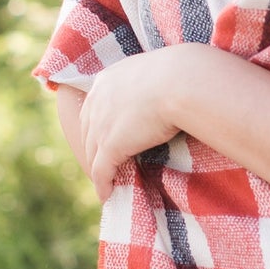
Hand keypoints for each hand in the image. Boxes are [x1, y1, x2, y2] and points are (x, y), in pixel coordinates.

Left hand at [78, 48, 191, 200]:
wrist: (181, 82)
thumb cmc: (180, 75)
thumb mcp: (156, 73)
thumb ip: (148, 83)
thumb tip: (163, 89)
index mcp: (106, 80)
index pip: (93, 109)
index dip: (98, 127)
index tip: (105, 139)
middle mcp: (97, 100)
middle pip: (88, 132)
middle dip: (93, 150)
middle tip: (103, 164)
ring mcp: (101, 123)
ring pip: (92, 154)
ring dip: (98, 170)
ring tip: (105, 183)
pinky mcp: (110, 144)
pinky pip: (101, 171)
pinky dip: (102, 185)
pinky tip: (106, 195)